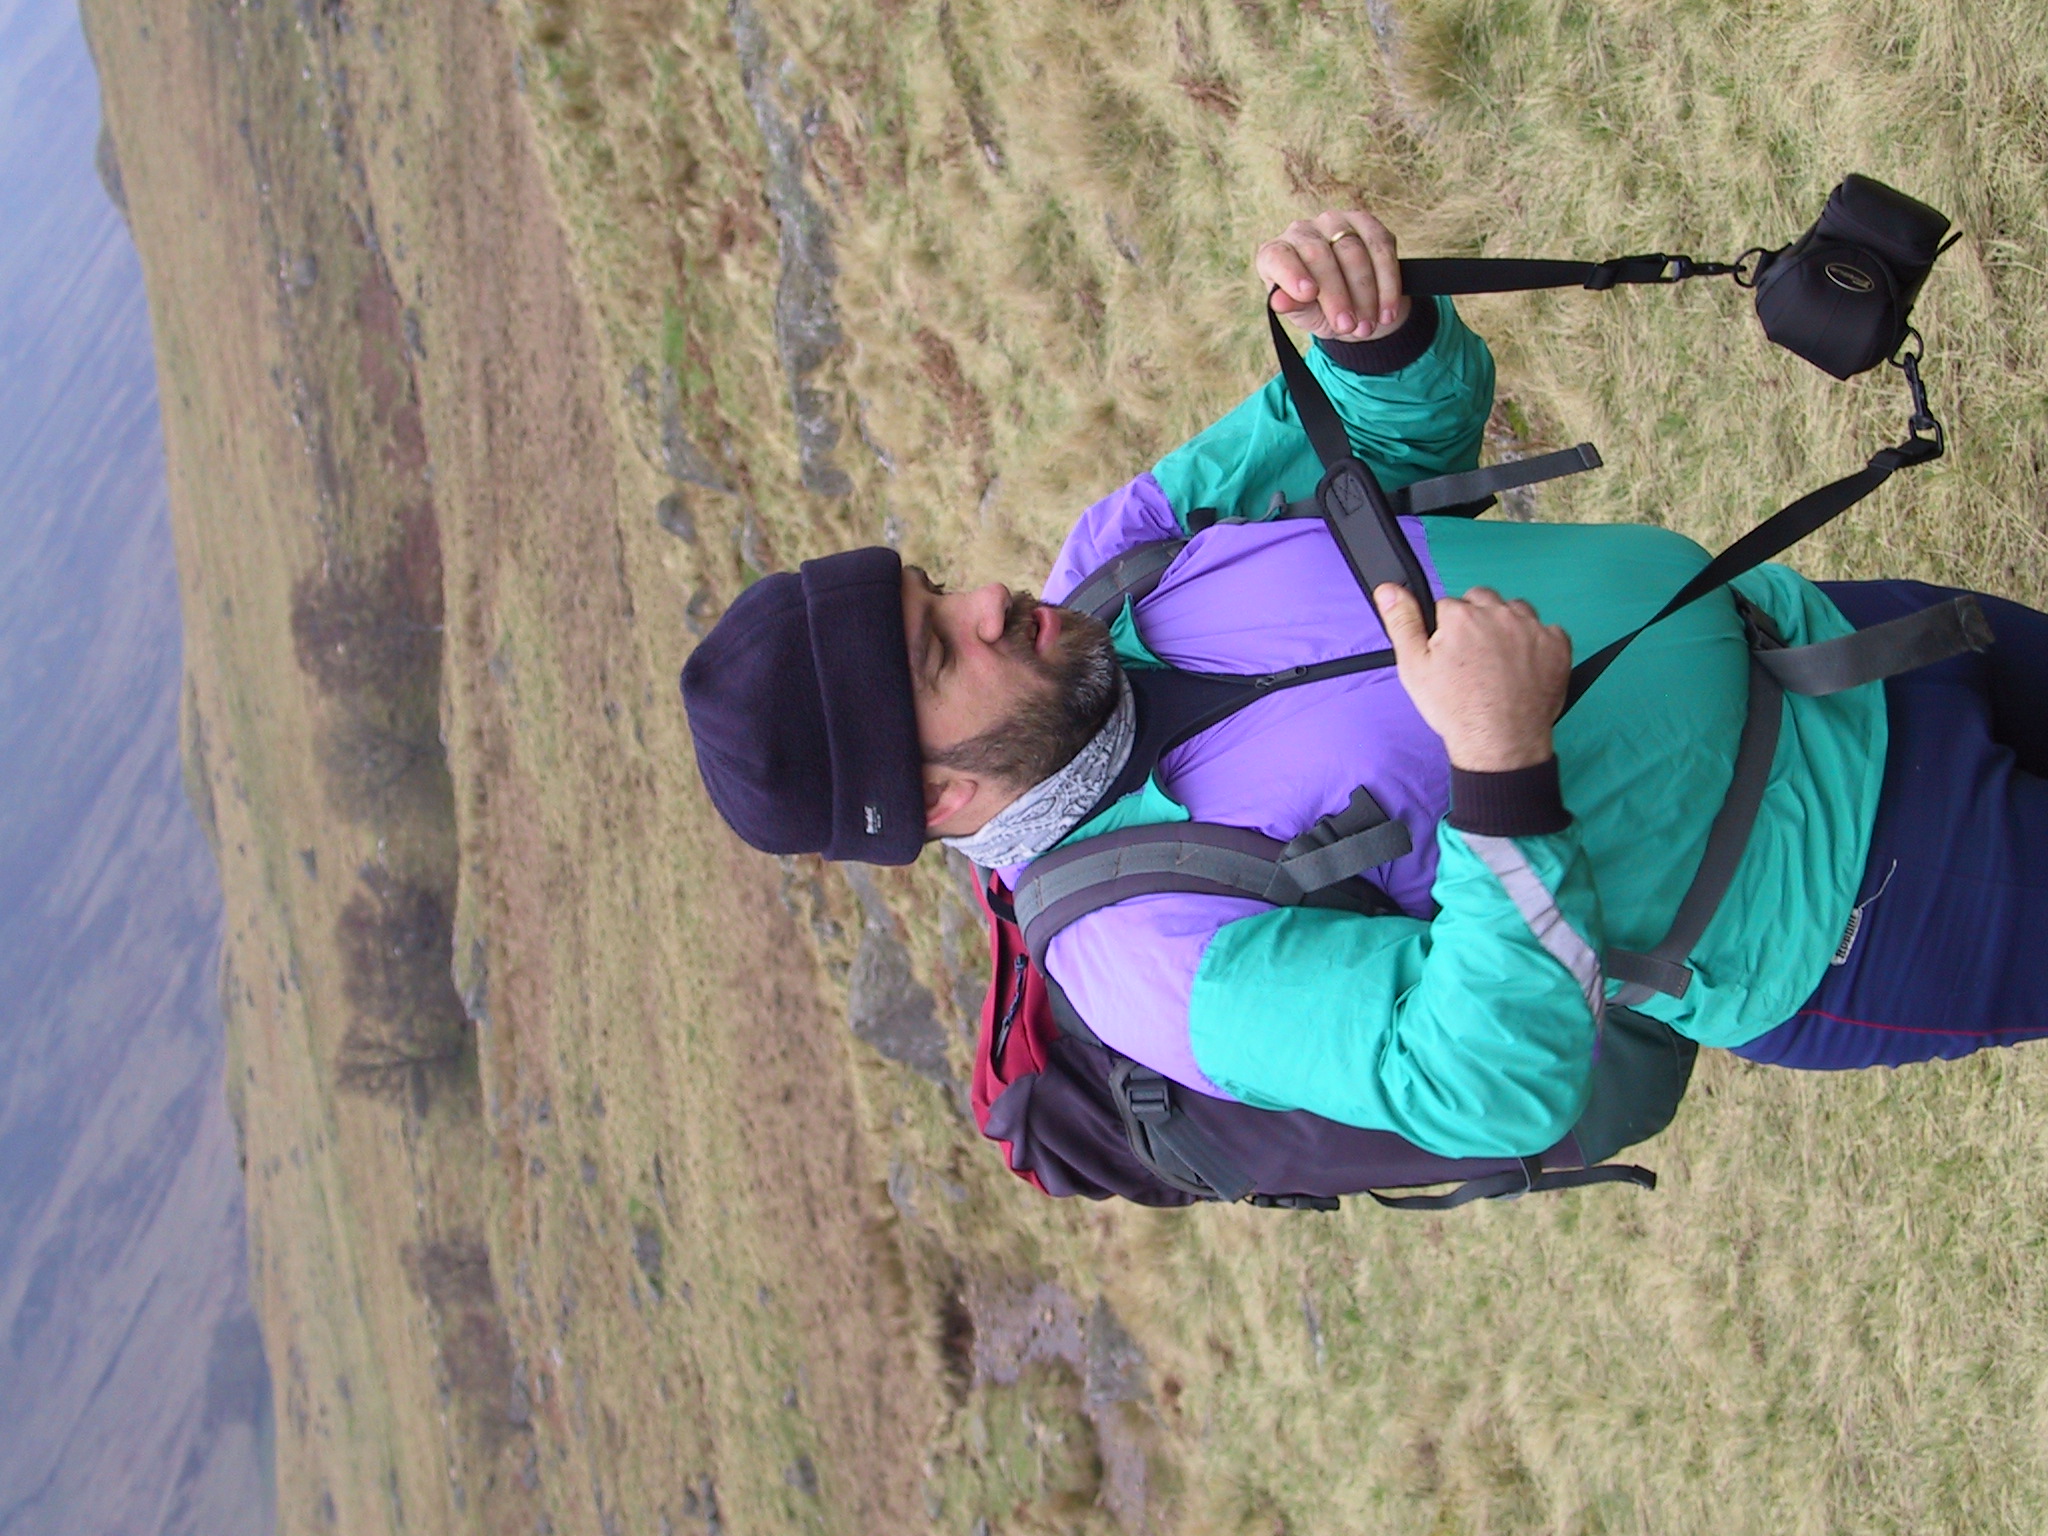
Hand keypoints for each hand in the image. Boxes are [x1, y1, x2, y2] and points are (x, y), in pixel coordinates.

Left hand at [1256, 211, 1410, 342]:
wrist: (1351, 305)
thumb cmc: (1317, 308)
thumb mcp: (1304, 314)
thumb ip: (1293, 306)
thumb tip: (1278, 302)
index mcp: (1276, 253)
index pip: (1278, 256)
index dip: (1292, 273)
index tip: (1308, 294)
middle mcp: (1302, 231)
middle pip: (1319, 255)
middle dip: (1337, 295)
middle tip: (1348, 326)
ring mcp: (1335, 222)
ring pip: (1353, 251)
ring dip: (1365, 293)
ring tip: (1367, 326)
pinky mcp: (1366, 223)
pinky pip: (1381, 248)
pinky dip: (1387, 282)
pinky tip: (1388, 310)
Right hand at [1374, 584, 1571, 771]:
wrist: (1499, 743)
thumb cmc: (1457, 709)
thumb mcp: (1414, 668)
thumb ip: (1402, 622)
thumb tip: (1389, 590)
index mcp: (1462, 616)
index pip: (1448, 605)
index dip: (1446, 631)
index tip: (1450, 654)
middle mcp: (1499, 614)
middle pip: (1482, 599)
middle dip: (1476, 620)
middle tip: (1473, 656)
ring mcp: (1532, 628)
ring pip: (1514, 610)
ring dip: (1506, 626)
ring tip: (1499, 660)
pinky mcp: (1556, 644)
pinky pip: (1546, 629)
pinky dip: (1536, 642)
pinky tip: (1524, 665)